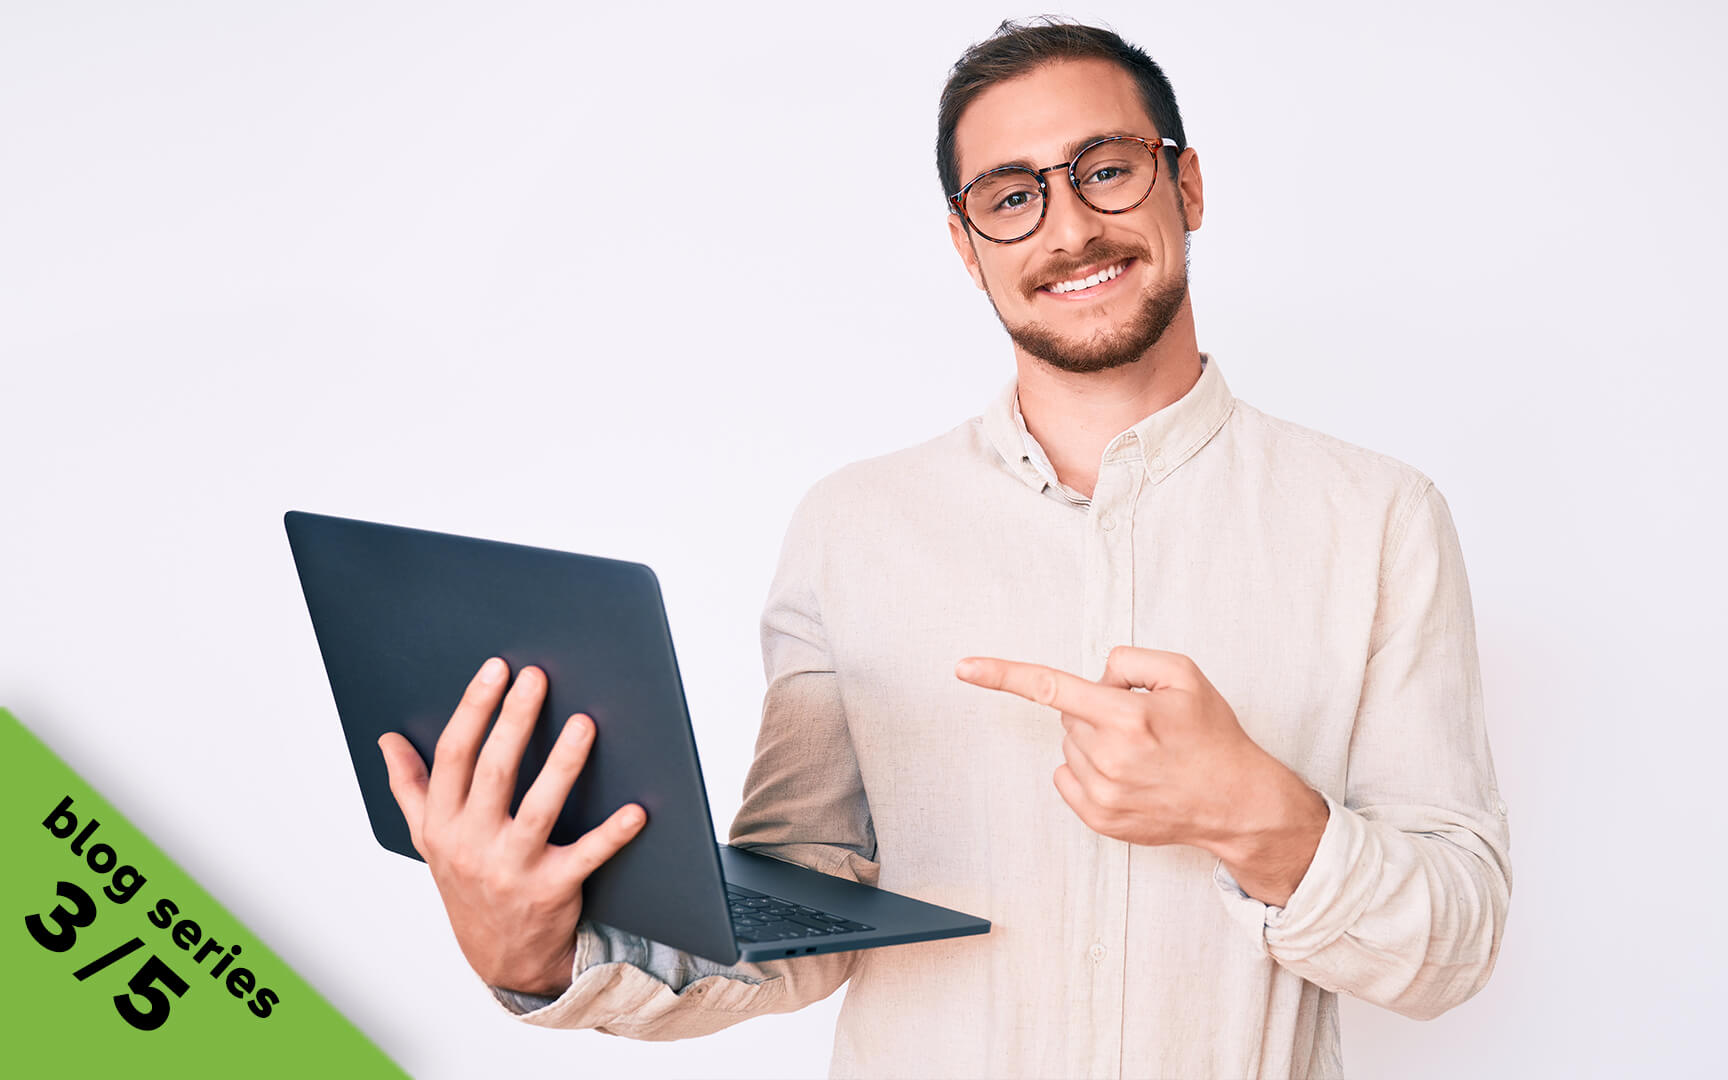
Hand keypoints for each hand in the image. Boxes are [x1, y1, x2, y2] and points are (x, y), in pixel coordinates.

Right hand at [378, 656, 647, 995]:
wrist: (500, 956)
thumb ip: (411, 788)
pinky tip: (637, 809)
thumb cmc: (467, 883)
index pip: (454, 756)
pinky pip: (586, 856)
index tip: (496, 670)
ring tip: (583, 723)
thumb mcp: (429, 840)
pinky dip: (613, 834)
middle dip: (515, 721)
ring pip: (539, 808)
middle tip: (538, 677)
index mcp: (443, 824)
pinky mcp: (553, 890)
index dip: (474, 709)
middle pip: (494, 772)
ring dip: (562, 765)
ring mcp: (512, 868)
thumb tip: (386, 741)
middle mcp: (472, 844)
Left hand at [954, 646, 1325, 901]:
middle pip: (1068, 715)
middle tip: (1141, 723)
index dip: (1002, 675)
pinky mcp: (1100, 820)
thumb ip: (1131, 661)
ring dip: (1094, 741)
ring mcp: (1102, 794)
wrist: (1237, 801)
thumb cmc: (1213, 736)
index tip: (963, 667)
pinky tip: (1127, 774)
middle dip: (1095, 709)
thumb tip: (1095, 679)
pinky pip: (1067, 778)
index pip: (1050, 688)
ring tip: (1142, 752)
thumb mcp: (1184, 675)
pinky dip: (1087, 769)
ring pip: (1069, 747)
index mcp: (1126, 716)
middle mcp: (1109, 757)